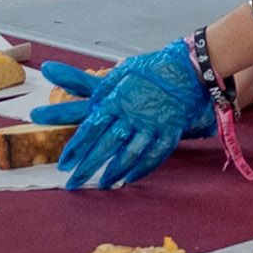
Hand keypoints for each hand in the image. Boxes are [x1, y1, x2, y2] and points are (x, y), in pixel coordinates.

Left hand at [38, 39, 204, 189]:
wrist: (187, 68)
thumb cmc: (151, 69)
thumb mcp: (120, 72)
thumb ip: (98, 87)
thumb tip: (69, 87)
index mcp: (115, 100)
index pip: (89, 129)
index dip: (75, 149)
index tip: (64, 164)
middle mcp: (132, 115)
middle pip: (106, 146)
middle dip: (88, 167)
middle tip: (73, 182)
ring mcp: (152, 125)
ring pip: (130, 154)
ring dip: (114, 172)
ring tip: (103, 183)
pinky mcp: (170, 132)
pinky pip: (154, 155)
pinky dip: (141, 169)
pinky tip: (130, 178)